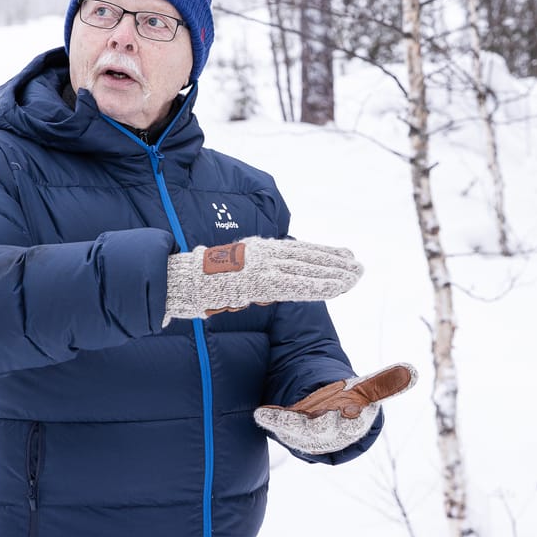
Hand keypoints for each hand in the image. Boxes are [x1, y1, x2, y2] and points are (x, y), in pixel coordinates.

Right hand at [163, 237, 362, 323]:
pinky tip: (337, 287)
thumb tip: (259, 277)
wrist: (178, 280)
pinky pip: (298, 284)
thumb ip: (249, 272)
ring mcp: (264, 266)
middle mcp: (264, 253)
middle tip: (358, 265)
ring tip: (356, 276)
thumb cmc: (198, 280)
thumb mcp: (229, 270)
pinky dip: (320, 285)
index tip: (345, 255)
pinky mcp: (261, 282)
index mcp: (258, 249)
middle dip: (336, 262)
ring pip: (308, 269)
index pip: (298, 250)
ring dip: (335, 274)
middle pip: (308, 256)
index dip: (323, 253)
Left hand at [253, 363, 417, 454]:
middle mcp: (330, 431)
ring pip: (301, 432)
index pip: (356, 424)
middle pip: (327, 431)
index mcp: (351, 423)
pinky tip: (261, 413)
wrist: (323, 414)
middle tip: (326, 415)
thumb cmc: (347, 401)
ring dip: (292, 424)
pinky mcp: (289, 427)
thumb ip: (383, 383)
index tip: (358, 408)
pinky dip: (271, 419)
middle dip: (325, 425)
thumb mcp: (365, 390)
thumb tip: (412, 371)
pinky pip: (279, 425)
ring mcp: (307, 432)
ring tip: (282, 415)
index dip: (356, 418)